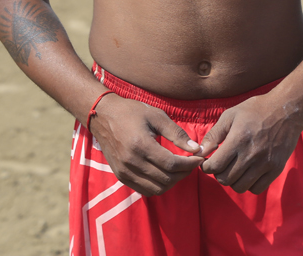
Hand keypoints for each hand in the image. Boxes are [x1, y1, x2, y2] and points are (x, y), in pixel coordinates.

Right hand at [88, 94, 203, 196]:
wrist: (103, 116)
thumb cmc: (131, 112)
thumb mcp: (156, 116)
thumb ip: (177, 134)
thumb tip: (196, 149)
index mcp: (140, 145)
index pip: (171, 164)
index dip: (189, 164)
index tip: (199, 158)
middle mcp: (131, 162)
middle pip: (166, 178)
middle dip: (184, 173)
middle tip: (192, 163)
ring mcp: (124, 172)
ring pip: (157, 188)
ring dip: (173, 182)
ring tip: (181, 169)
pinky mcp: (121, 176)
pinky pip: (145, 190)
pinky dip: (159, 186)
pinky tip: (166, 174)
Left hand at [198, 94, 302, 194]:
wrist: (286, 109)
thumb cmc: (255, 109)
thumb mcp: (230, 115)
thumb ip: (214, 134)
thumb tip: (200, 151)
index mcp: (238, 140)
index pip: (215, 166)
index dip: (206, 167)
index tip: (207, 163)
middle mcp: (251, 154)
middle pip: (225, 179)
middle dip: (218, 174)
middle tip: (221, 165)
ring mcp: (265, 163)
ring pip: (240, 187)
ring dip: (233, 181)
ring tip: (234, 169)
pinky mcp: (276, 169)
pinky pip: (257, 189)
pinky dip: (250, 185)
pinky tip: (248, 173)